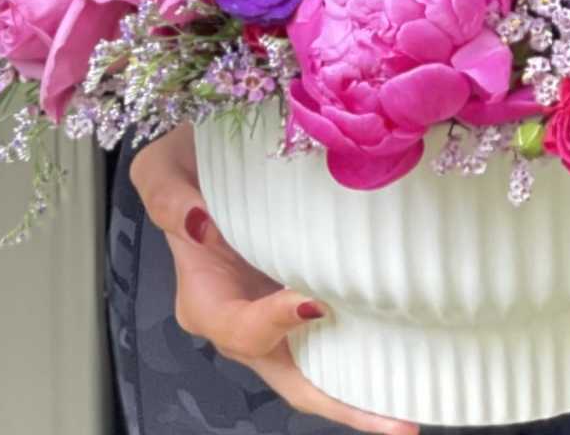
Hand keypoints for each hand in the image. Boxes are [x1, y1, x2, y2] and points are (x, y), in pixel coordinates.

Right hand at [130, 127, 419, 434]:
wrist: (198, 161)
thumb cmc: (181, 167)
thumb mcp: (161, 172)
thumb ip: (170, 199)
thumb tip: (200, 222)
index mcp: (204, 301)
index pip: (241, 330)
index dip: (275, 322)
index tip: (313, 300)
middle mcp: (240, 321)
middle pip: (290, 378)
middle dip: (340, 404)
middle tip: (396, 423)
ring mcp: (270, 315)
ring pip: (314, 368)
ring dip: (358, 391)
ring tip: (408, 410)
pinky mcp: (295, 297)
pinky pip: (327, 335)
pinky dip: (360, 351)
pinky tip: (404, 353)